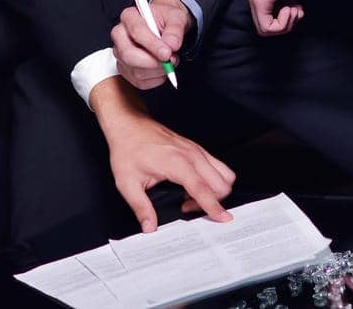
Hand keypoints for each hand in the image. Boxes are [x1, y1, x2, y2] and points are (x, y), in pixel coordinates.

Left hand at [90, 79, 234, 232]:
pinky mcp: (196, 149)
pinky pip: (217, 166)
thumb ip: (141, 207)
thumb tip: (149, 227)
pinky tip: (191, 186)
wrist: (129, 124)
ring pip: (224, 173)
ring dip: (216, 191)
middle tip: (187, 208)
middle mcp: (191, 154)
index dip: (214, 206)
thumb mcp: (127, 182)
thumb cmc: (127, 149)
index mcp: (176, 162)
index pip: (203, 189)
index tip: (223, 219)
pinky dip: (212, 181)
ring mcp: (196, 150)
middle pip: (221, 183)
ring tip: (191, 198)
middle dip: (213, 202)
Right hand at [112, 0, 191, 89]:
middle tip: (171, 60)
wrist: (166, 26)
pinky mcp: (125, 69)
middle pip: (129, 55)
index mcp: (129, 17)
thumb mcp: (176, 17)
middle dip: (153, 62)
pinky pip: (140, 82)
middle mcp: (120, 35)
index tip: (167, 52)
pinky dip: (156, 79)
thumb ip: (175, 29)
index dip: (152, 45)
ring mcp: (120, 54)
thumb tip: (171, 44)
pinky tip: (162, 68)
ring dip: (158, 71)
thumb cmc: (167, 19)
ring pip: (136, 72)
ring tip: (170, 60)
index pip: (136, 32)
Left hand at [242, 0, 324, 35]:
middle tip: (298, 10)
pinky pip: (267, 27)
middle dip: (286, 23)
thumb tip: (291, 8)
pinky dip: (283, 24)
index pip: (265, 13)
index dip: (284, 16)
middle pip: (264, 23)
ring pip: (265, 29)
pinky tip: (291, 9)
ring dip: (286, 25)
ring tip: (296, 9)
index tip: (298, 6)